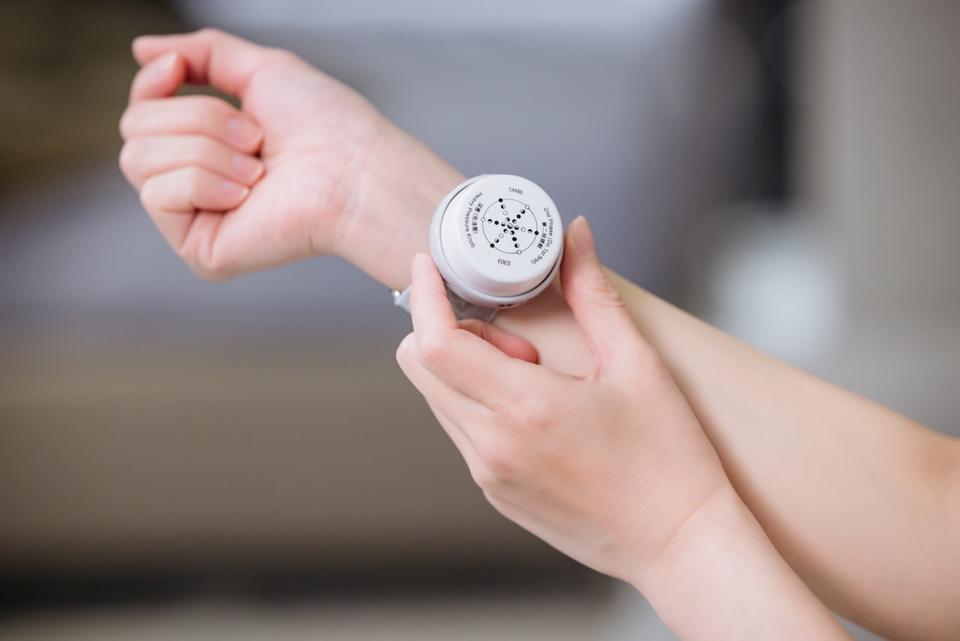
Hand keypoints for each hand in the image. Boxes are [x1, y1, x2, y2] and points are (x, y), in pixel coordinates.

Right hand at [119, 29, 458, 282]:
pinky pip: (158, 195)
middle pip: (134, 130)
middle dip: (196, 118)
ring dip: (206, 149)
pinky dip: (205, 183)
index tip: (177, 68)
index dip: (149, 84)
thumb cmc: (327, 125)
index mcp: (208, 146)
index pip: (140, 112)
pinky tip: (247, 195)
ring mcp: (196, 220)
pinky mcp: (200, 251)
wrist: (355, 170)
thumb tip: (143, 49)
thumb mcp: (260, 70)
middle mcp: (196, 184)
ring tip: (259, 168)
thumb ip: (203, 54)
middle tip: (255, 137)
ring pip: (140, 160)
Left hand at [395, 216, 730, 584]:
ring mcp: (487, 474)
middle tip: (515, 336)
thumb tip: (575, 234)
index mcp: (525, 408)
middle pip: (419, 367)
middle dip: (447, 330)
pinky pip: (460, 431)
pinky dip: (478, 403)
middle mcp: (491, 445)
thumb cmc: (668, 457)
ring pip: (436, 399)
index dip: (423, 297)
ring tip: (535, 376)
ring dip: (463, 370)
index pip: (435, 344)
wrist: (678, 545)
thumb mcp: (637, 364)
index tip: (429, 266)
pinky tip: (535, 410)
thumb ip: (593, 293)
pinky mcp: (494, 493)